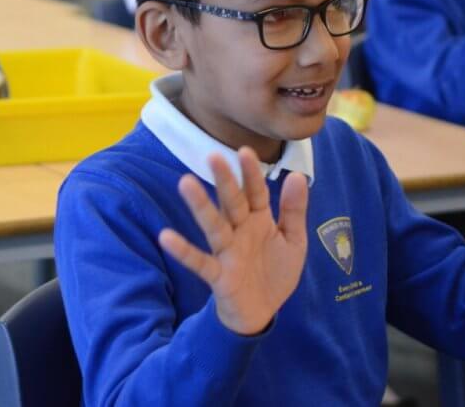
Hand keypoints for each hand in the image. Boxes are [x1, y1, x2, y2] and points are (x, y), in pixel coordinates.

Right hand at [159, 148, 309, 335]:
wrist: (263, 312)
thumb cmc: (273, 271)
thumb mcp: (293, 240)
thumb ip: (294, 210)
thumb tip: (298, 175)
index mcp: (258, 220)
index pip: (255, 192)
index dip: (251, 173)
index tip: (245, 151)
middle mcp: (240, 231)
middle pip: (232, 203)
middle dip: (225, 181)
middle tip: (214, 156)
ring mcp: (227, 252)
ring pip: (214, 225)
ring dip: (201, 206)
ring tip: (186, 183)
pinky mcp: (218, 275)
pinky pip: (200, 262)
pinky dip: (184, 251)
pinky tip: (166, 237)